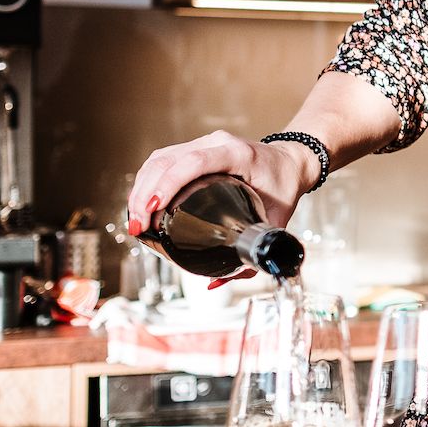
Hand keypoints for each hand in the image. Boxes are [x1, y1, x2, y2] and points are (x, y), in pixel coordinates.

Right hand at [125, 129, 316, 242]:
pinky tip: (141, 204)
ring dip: (141, 188)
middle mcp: (218, 143)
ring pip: (160, 159)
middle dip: (145, 194)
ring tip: (136, 220)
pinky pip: (163, 160)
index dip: (169, 184)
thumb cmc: (284, 188)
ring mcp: (205, 143)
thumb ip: (253, 253)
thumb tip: (214, 282)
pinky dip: (147, 181)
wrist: (291, 161)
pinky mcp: (195, 148)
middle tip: (138, 227)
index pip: (194, 162)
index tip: (152, 210)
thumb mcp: (276, 220)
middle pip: (168, 160)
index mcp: (238, 154)